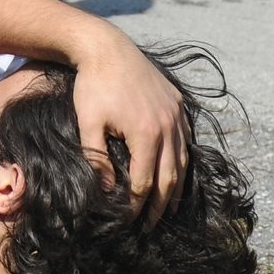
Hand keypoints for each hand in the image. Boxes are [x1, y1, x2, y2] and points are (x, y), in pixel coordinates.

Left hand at [72, 25, 189, 225]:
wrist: (107, 47)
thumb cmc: (92, 86)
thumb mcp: (88, 123)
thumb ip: (96, 159)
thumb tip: (108, 190)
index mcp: (145, 134)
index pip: (145, 182)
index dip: (137, 205)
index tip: (129, 220)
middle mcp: (168, 126)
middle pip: (170, 177)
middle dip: (161, 206)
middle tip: (151, 226)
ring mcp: (176, 114)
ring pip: (182, 160)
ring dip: (177, 187)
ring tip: (170, 208)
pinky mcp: (178, 103)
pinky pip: (185, 139)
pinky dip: (182, 160)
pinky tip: (176, 172)